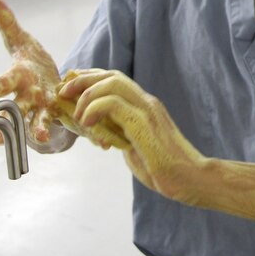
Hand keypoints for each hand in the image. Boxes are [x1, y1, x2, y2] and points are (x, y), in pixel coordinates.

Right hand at [0, 0, 75, 152]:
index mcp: (16, 78)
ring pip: (36, 121)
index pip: (0, 83)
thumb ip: (7, 22)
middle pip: (14, 109)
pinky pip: (65, 122)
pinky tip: (81, 138)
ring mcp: (43, 107)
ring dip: (37, 129)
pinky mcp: (61, 111)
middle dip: (8, 120)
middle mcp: (26, 96)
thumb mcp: (19, 39)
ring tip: (40, 137)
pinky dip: (73, 130)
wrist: (47, 78)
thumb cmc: (28, 60)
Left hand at [59, 70, 206, 201]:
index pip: (114, 79)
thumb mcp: (135, 149)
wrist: (192, 180)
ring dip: (86, 94)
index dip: (89, 79)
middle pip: (110, 75)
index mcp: (145, 106)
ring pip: (112, 83)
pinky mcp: (144, 124)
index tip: (70, 88)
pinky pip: (113, 104)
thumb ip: (121, 137)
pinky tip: (87, 123)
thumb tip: (101, 135)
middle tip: (63, 92)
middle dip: (82, 80)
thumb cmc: (166, 170)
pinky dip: (94, 109)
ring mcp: (147, 111)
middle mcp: (147, 102)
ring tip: (76, 113)